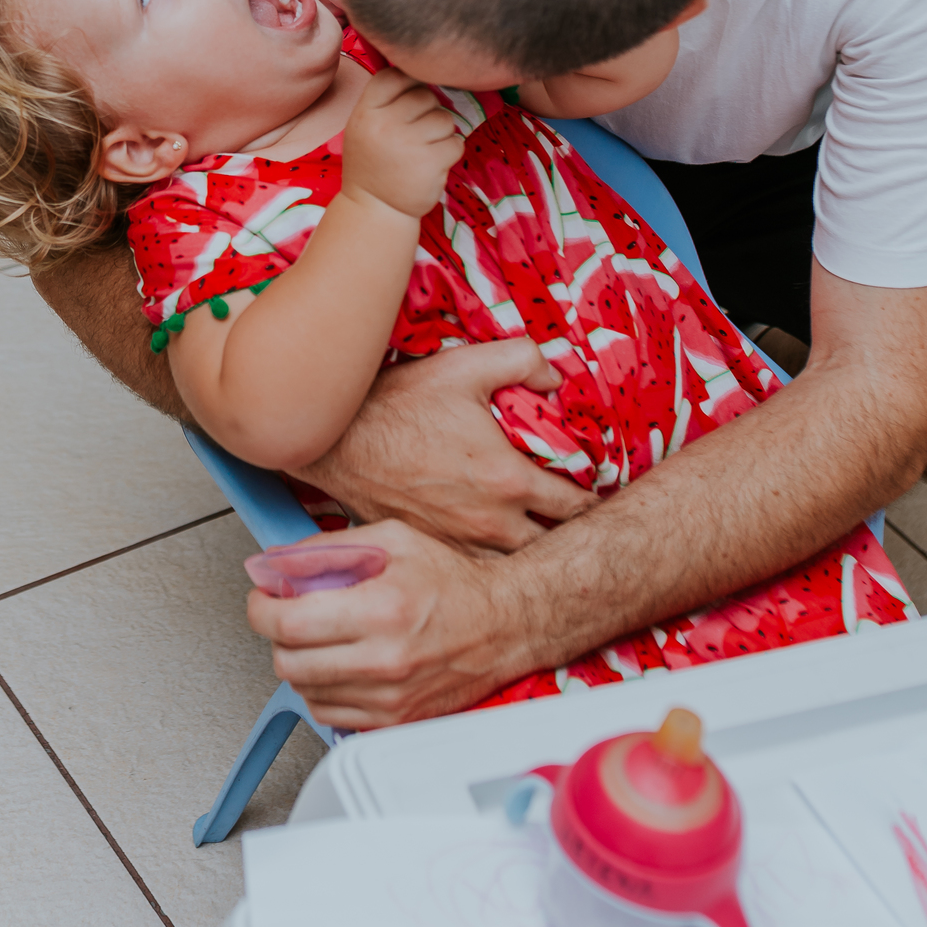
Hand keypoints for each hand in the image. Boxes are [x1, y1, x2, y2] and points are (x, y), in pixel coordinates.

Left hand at [248, 517, 534, 726]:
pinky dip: (323, 689)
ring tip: (320, 636)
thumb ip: (327, 550)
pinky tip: (339, 662)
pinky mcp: (395, 720)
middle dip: (276, 635)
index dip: (262, 608)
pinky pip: (330, 714)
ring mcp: (390, 696)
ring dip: (300, 662)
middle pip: (289, 662)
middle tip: (286, 615)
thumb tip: (276, 564)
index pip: (289, 622)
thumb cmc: (454, 580)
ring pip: (305, 691)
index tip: (263, 598)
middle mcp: (385, 659)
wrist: (504, 623)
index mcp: (382, 609)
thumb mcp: (392, 540)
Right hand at [290, 337, 596, 550]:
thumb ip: (522, 360)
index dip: (592, 495)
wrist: (333, 441)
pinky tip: (494, 534)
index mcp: (507, 480)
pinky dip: (494, 557)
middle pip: (555, 544)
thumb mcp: (464, 365)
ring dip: (533, 546)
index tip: (593, 485)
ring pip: (518, 563)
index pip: (577, 505)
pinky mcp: (433, 550)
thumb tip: (558, 373)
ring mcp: (459, 544)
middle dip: (570, 528)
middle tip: (575, 508)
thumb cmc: (396, 404)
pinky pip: (479, 567)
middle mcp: (489, 523)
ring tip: (539, 524)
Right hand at [341, 65, 464, 218]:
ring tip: (422, 151)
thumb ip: (385, 99)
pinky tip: (432, 165)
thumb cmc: (373, 162)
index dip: (408, 84)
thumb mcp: (364, 126)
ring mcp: (409, 145)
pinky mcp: (432, 164)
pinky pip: (457, 143)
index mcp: (365, 112)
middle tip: (415, 134)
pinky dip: (450, 153)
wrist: (374, 210)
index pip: (394, 75)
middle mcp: (385, 125)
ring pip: (445, 119)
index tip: (407, 102)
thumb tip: (420, 66)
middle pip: (425, 95)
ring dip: (441, 134)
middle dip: (428, 112)